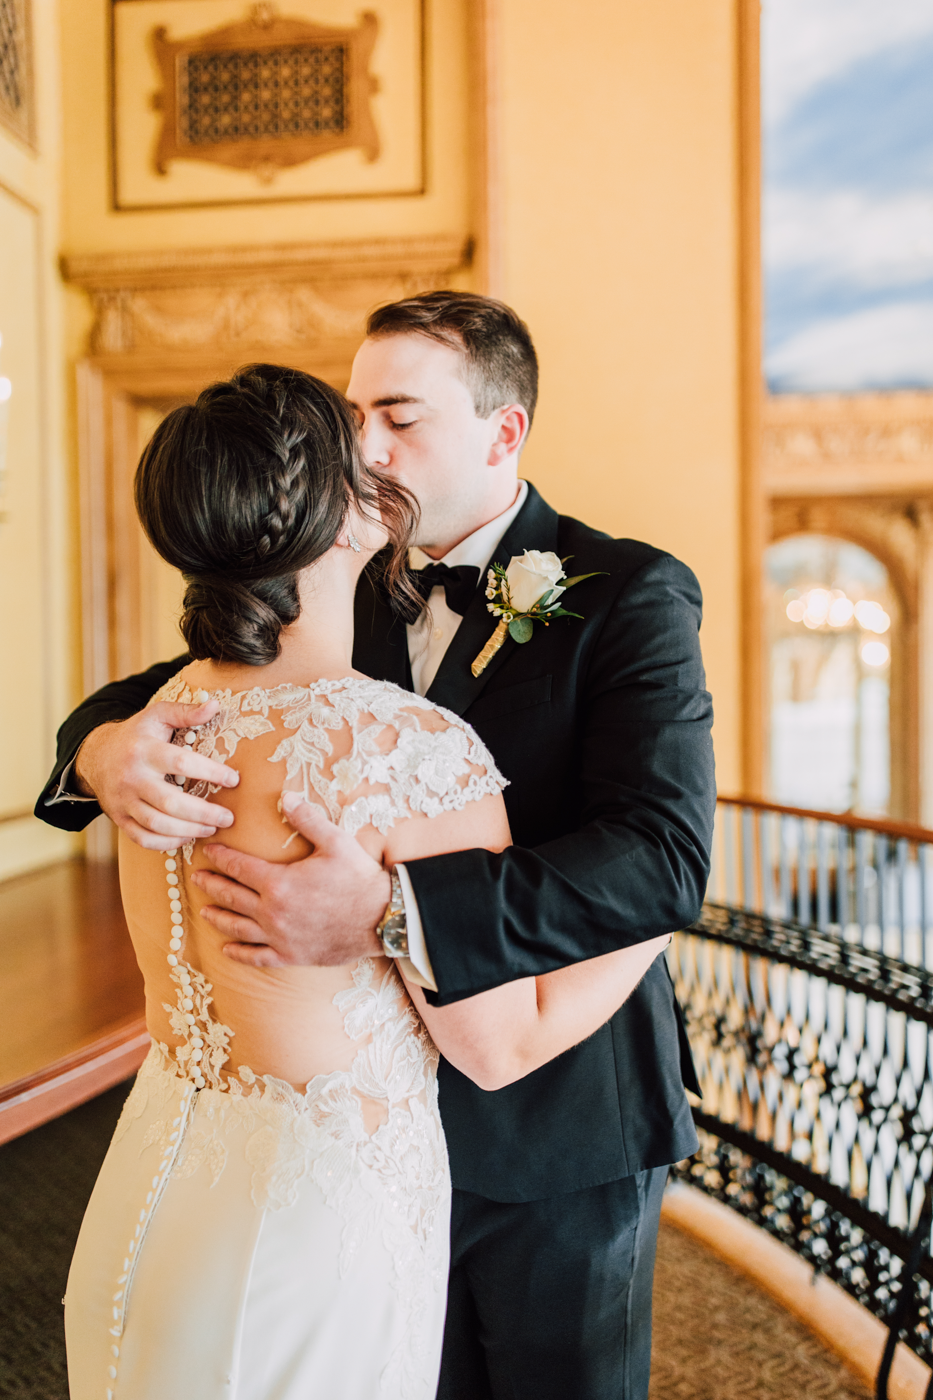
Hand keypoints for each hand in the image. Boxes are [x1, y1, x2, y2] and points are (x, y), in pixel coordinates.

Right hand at [75, 701, 238, 850]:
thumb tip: (214, 705)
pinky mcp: (119, 818)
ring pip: (157, 824)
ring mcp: (124, 800)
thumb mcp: (157, 716)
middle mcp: (132, 777)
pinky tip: (187, 837)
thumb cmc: (136, 735)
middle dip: (203, 813)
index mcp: (144, 749)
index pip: (181, 763)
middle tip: (228, 817)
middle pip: (170, 802)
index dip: (210, 772)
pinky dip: (166, 843)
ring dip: (189, 830)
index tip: (234, 779)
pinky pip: (143, 838)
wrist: (96, 756)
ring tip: (212, 828)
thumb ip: (185, 711)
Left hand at [190, 797, 391, 968]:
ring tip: (204, 911)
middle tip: (196, 878)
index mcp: (278, 882)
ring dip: (218, 917)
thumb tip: (285, 796)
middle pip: (232, 897)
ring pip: (238, 927)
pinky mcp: (290, 955)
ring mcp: (279, 937)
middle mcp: (272, 912)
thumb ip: (307, 819)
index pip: (238, 867)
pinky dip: (239, 953)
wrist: (382, 919)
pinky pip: (257, 957)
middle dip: (211, 885)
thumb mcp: (335, 842)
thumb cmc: (359, 878)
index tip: (207, 851)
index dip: (220, 857)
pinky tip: (227, 949)